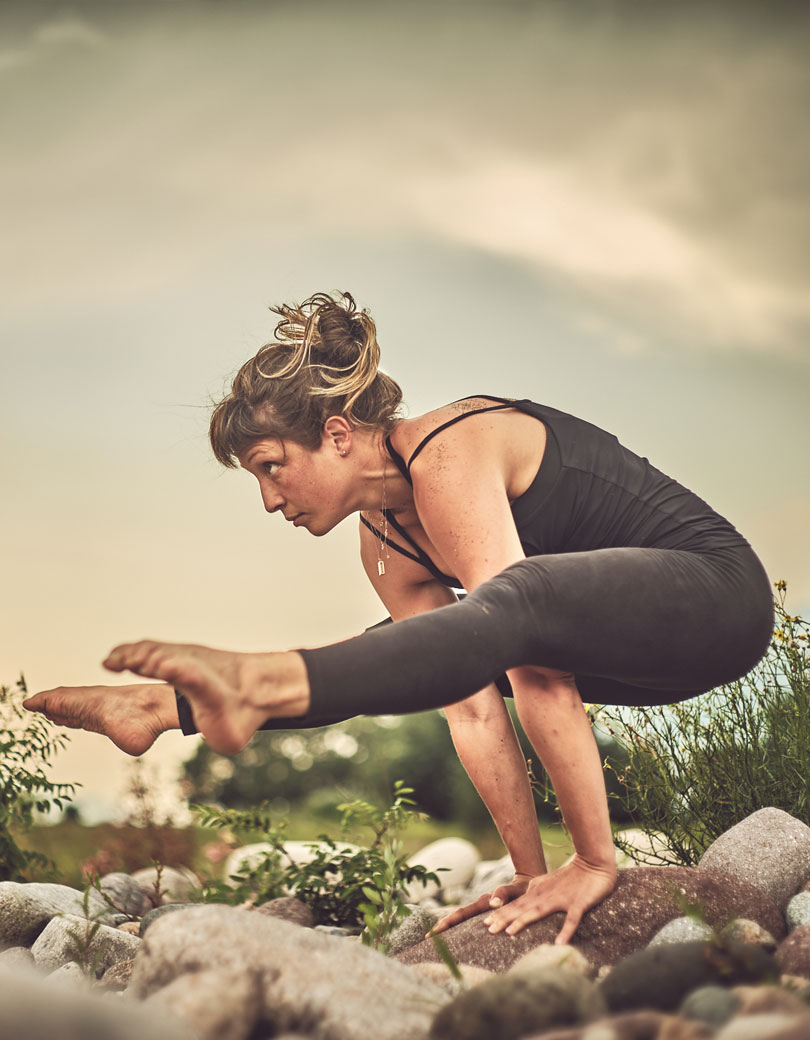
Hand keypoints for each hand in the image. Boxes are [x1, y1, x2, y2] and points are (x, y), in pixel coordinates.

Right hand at [428, 873, 532, 935]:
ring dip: (451, 930)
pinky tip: (458, 942)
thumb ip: (504, 894)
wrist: (528, 885)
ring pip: (463, 921)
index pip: (461, 914)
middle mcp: (480, 907)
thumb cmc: (524, 892)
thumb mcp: (517, 892)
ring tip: (438, 944)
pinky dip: (463, 931)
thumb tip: (492, 902)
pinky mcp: (488, 915)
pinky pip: (472, 924)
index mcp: (484, 903)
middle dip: (443, 927)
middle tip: (427, 939)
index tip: (433, 932)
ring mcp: (483, 911)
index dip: (447, 923)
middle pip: (458, 918)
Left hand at [483, 856, 616, 943]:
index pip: (516, 906)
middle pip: (521, 909)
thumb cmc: (571, 876)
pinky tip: (559, 943)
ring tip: (510, 933)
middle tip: (488, 930)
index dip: (500, 914)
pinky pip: (572, 920)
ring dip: (524, 921)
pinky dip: (566, 931)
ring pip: (539, 912)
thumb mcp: (547, 884)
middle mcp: (545, 896)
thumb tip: (522, 903)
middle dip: (504, 919)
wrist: (593, 862)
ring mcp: (561, 900)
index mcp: (538, 892)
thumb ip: (535, 893)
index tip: (485, 924)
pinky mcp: (578, 904)